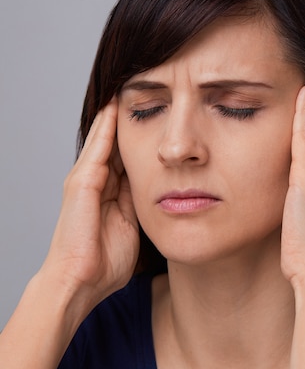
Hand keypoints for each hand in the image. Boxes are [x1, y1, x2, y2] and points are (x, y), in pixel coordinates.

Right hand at [41, 98, 138, 306]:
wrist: (80, 281)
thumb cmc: (105, 263)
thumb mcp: (132, 227)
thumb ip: (139, 205)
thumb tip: (157, 190)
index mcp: (110, 193)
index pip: (129, 158)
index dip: (142, 139)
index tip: (159, 118)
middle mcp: (97, 182)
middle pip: (117, 143)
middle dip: (130, 121)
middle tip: (146, 91)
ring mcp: (86, 180)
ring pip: (106, 139)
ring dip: (116, 115)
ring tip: (129, 87)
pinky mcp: (82, 182)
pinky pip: (98, 148)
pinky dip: (107, 127)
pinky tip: (116, 106)